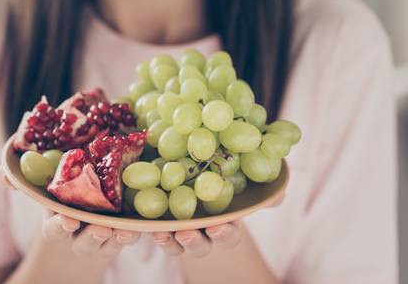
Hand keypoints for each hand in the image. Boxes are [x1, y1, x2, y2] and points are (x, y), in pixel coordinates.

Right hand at [0, 166, 140, 257]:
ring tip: (125, 230)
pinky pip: (129, 239)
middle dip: (92, 237)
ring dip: (117, 238)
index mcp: (57, 222)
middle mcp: (79, 235)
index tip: (68, 220)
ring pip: (109, 245)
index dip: (59, 226)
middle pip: (84, 243)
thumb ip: (21, 181)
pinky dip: (136, 233)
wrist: (79, 231)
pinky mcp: (121, 237)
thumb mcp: (41, 191)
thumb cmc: (58, 202)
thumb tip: (1, 172)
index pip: (54, 230)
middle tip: (102, 228)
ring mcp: (101, 239)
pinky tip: (143, 226)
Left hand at [150, 190, 284, 256]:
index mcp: (225, 224)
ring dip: (169, 241)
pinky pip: (155, 232)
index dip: (225, 234)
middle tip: (185, 232)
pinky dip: (150, 229)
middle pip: (200, 246)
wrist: (197, 176)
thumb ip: (261, 188)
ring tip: (162, 231)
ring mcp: (180, 230)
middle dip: (193, 242)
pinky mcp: (160, 223)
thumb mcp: (243, 181)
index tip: (217, 227)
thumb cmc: (225, 180)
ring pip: (175, 244)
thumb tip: (279, 193)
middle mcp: (203, 233)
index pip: (229, 235)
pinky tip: (144, 221)